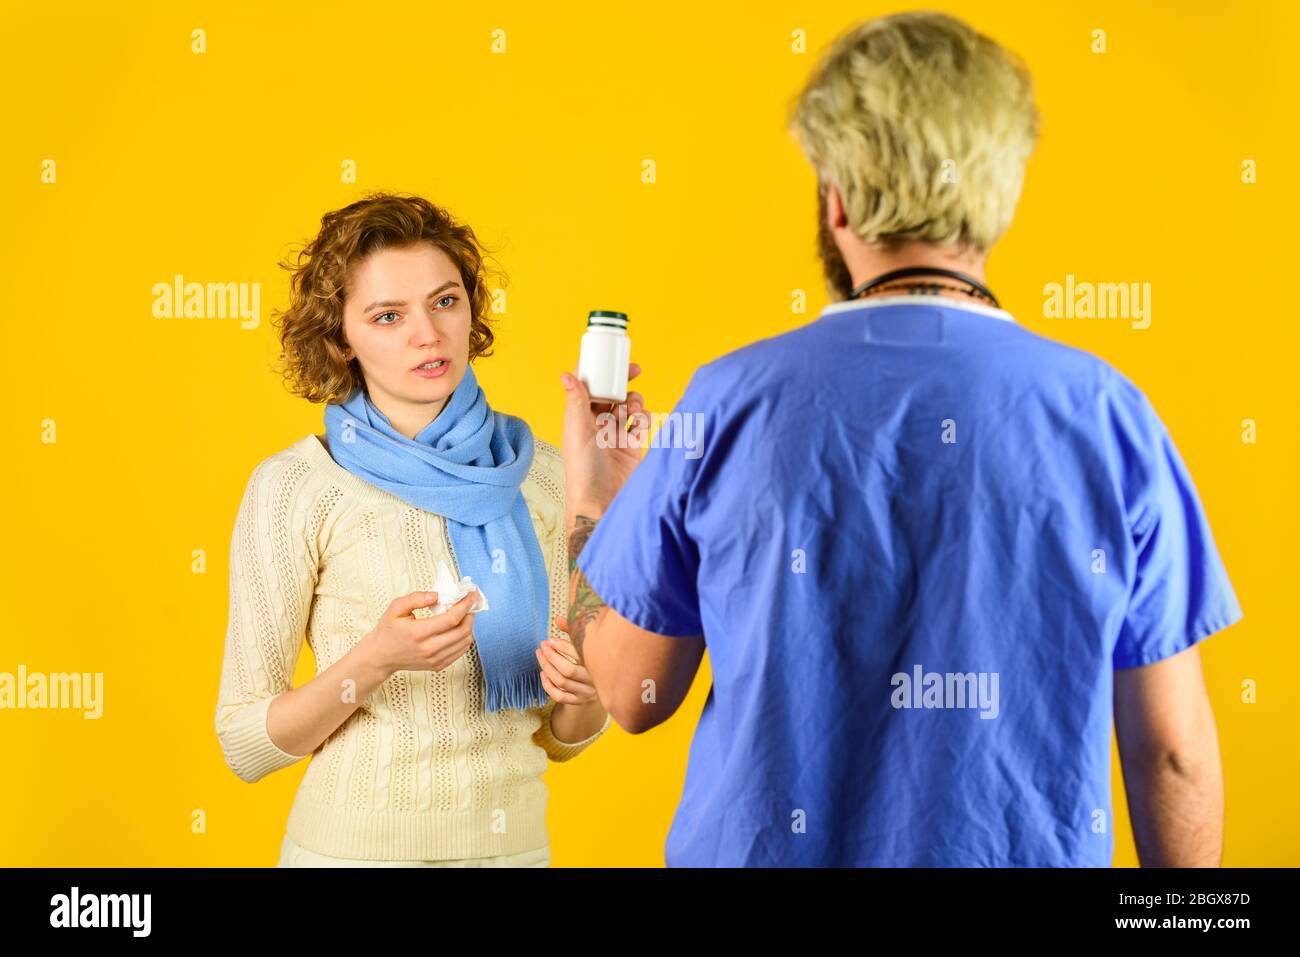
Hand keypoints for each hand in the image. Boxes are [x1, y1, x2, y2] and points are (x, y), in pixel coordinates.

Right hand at [362, 589, 477, 676]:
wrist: (381, 656)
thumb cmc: (388, 631)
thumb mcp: (396, 608)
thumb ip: (415, 598)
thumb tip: (436, 595)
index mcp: (418, 633)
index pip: (451, 619)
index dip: (465, 605)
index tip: (471, 595)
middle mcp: (429, 649)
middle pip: (462, 631)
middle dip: (470, 614)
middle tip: (469, 603)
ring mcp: (435, 660)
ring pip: (464, 642)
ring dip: (469, 626)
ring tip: (464, 615)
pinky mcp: (438, 665)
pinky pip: (460, 651)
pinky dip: (464, 638)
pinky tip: (458, 628)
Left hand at [536, 615, 598, 704]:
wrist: (602, 684)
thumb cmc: (590, 657)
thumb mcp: (585, 644)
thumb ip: (573, 631)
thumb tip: (558, 618)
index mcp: (599, 662)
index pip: (579, 654)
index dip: (562, 646)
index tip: (550, 640)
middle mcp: (594, 678)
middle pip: (568, 670)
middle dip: (551, 657)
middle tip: (542, 646)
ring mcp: (586, 692)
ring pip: (562, 682)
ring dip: (547, 668)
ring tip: (540, 655)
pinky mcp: (579, 701)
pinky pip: (560, 696)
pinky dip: (548, 685)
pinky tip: (543, 673)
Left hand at [560, 361, 649, 519]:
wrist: (603, 503)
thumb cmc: (584, 472)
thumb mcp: (578, 432)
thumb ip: (577, 402)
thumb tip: (567, 374)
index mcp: (579, 419)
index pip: (587, 388)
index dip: (597, 372)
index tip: (607, 359)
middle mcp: (597, 426)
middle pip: (611, 394)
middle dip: (622, 381)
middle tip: (634, 369)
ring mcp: (616, 436)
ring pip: (629, 406)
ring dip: (634, 400)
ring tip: (633, 408)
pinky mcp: (633, 447)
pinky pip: (641, 424)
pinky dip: (643, 418)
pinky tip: (639, 422)